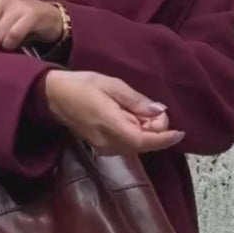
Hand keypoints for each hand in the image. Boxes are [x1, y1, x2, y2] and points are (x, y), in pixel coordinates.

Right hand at [42, 71, 184, 155]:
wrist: (52, 95)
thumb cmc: (82, 85)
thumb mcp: (111, 84)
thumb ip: (136, 100)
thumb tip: (159, 112)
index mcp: (112, 126)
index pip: (145, 140)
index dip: (165, 139)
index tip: (180, 132)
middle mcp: (109, 143)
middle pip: (142, 144)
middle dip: (154, 130)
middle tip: (153, 108)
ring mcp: (103, 148)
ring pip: (134, 145)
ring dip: (144, 131)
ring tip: (139, 109)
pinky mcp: (100, 146)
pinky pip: (124, 144)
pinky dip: (133, 133)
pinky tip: (129, 116)